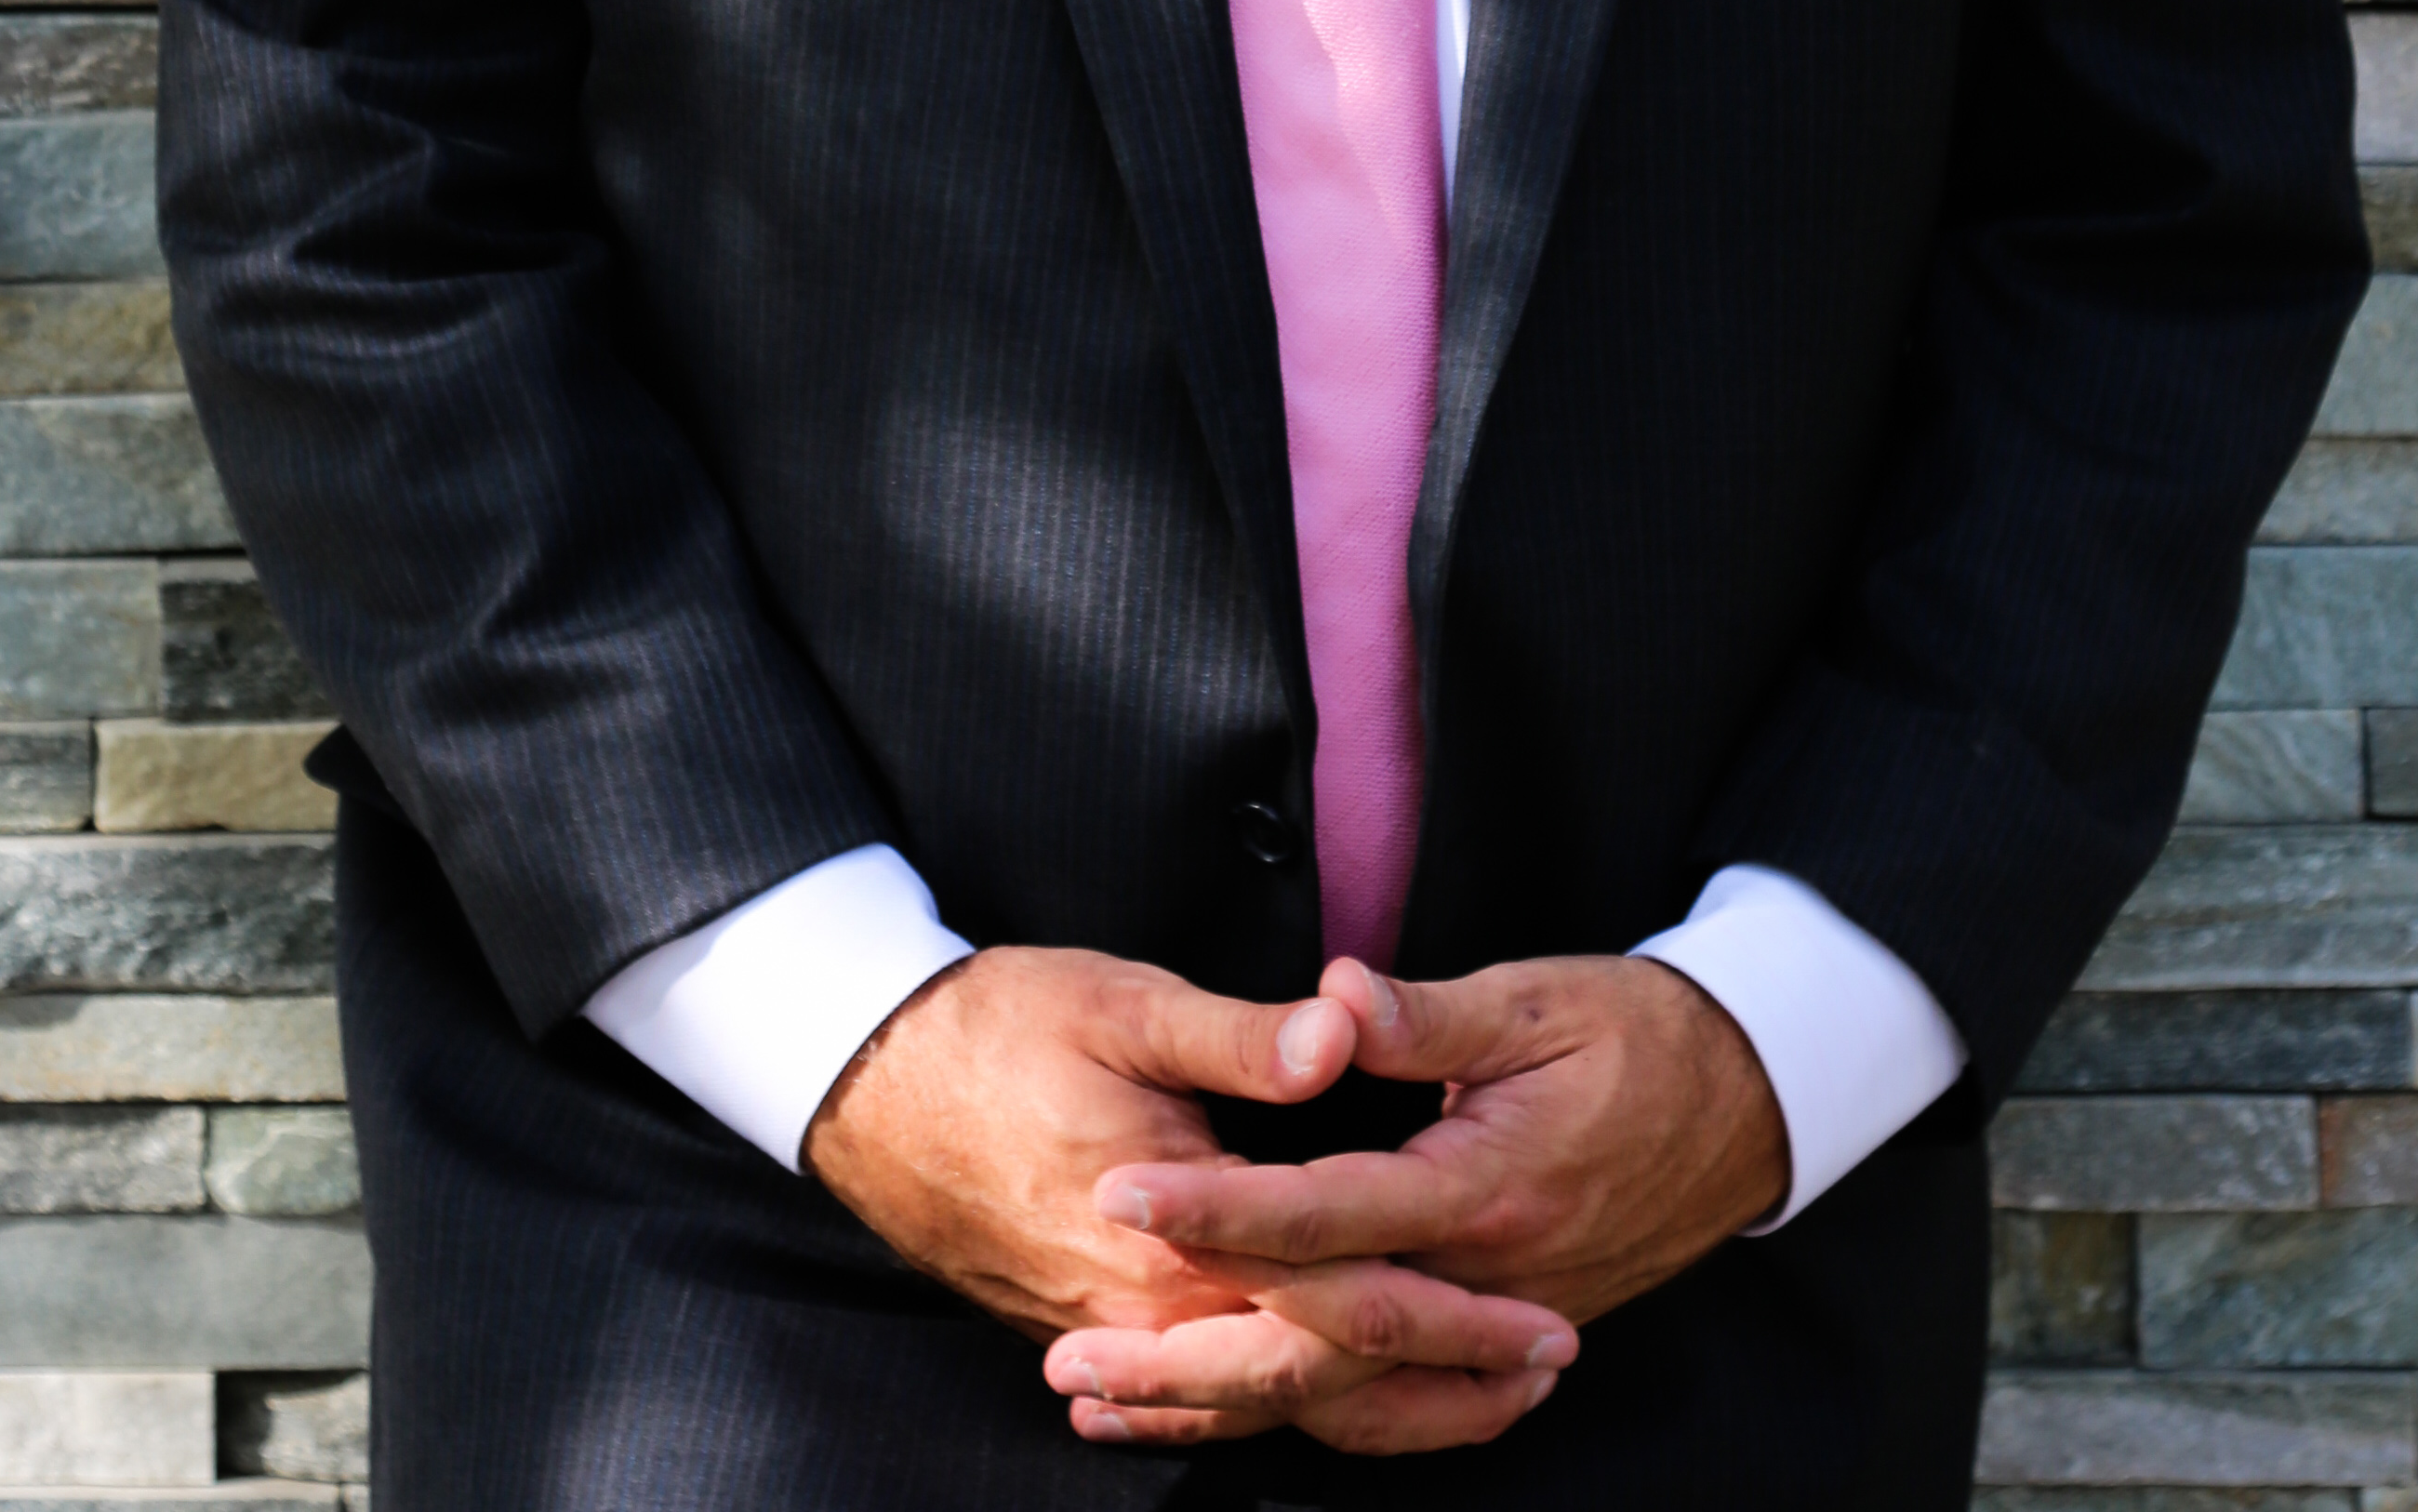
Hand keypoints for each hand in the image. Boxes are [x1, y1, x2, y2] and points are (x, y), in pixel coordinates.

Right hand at [804, 946, 1574, 1457]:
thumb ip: (1244, 1036)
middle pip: (1322, 1376)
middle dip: (1443, 1377)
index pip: (1344, 1300)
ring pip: (1268, 1406)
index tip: (1539, 1316)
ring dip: (1381, 1406)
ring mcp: (1118, 1334)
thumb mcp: (1126, 1003)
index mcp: (1178, 1236)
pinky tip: (1326, 1410)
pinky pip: (1206, 1401)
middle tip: (1546, 1364)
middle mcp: (1153, 1311)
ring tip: (1480, 1401)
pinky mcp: (1094, 1329)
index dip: (1450, 1312)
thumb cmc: (1000, 1026)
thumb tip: (1345, 1032)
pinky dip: (1280, 1413)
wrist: (871, 1083)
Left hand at [1049, 953, 1784, 1444]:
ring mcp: (1493, 1319)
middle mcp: (1482, 1277)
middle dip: (1186, 1356)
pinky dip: (1304, 1416)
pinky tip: (1227, 1415)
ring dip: (1223, 1406)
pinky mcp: (1496, 1331)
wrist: (1750, 1103)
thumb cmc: (1640, 1031)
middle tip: (1073, 1364)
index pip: (1323, 1214)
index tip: (1121, 1197)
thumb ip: (1423, 1013)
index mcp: (1482, 1188)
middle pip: (1315, 1342)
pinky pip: (1389, 1402)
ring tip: (1109, 1409)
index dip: (1217, 1209)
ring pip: (1344, 1395)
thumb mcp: (1536, 997)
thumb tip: (1331, 999)